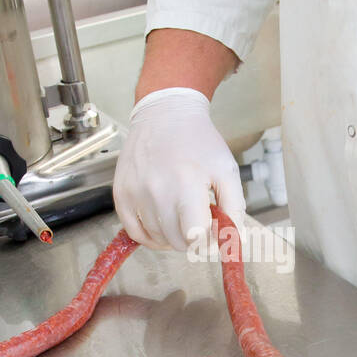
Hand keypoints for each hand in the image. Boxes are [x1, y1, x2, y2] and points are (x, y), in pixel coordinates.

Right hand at [113, 87, 245, 251]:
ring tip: (180, 214)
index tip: (212, 230)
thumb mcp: (227, 170)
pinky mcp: (121, 194)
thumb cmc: (199, 141)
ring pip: (157, 239)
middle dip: (192, 239)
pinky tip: (162, 224)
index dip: (208, 241)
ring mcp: (135, 193)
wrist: (165, 114)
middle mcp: (157, 191)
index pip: (196, 237)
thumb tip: (234, 240)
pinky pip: (133, 232)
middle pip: (177, 242)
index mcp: (187, 185)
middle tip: (197, 220)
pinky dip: (149, 236)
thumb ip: (235, 208)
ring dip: (172, 236)